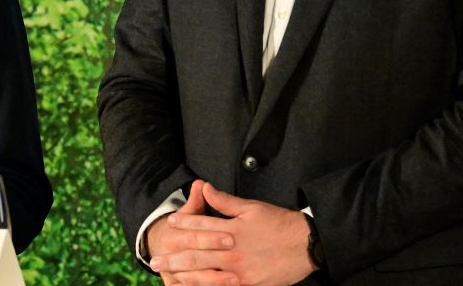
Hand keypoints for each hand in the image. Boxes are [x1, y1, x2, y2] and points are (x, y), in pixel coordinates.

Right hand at [146, 180, 235, 285]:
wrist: (160, 250)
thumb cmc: (182, 230)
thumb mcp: (188, 214)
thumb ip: (196, 201)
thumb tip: (201, 184)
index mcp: (172, 235)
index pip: (193, 236)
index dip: (211, 237)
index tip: (231, 237)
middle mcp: (170, 255)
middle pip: (194, 259)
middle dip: (215, 260)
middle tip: (236, 259)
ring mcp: (173, 273)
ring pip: (193, 280)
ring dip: (213, 280)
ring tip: (235, 280)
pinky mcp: (176, 284)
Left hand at [150, 182, 315, 285]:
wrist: (306, 244)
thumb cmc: (279, 223)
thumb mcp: (251, 207)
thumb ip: (224, 200)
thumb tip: (204, 186)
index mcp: (231, 229)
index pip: (200, 225)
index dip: (183, 224)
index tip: (169, 225)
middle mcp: (232, 251)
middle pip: (196, 253)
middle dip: (174, 256)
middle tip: (156, 259)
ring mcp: (239, 270)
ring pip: (205, 274)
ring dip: (184, 274)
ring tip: (168, 275)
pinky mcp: (248, 284)